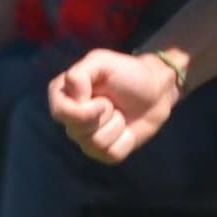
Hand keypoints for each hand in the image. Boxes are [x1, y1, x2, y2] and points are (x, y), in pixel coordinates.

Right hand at [49, 46, 179, 165]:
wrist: (157, 90)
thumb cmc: (128, 72)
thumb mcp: (101, 62)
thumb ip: (78, 75)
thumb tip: (75, 101)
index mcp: (63, 95)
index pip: (60, 113)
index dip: (81, 111)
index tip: (103, 100)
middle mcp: (71, 119)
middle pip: (77, 131)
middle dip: (104, 115)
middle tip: (112, 102)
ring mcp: (86, 138)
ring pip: (96, 144)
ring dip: (116, 125)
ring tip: (121, 112)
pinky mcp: (105, 152)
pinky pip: (111, 154)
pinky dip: (126, 140)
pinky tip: (128, 128)